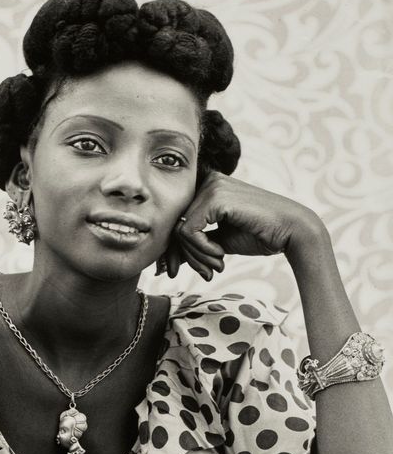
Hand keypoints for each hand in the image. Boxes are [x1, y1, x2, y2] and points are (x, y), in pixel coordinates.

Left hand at [162, 172, 322, 279]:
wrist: (290, 232)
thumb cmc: (258, 235)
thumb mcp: (218, 242)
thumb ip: (193, 245)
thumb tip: (163, 262)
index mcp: (208, 188)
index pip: (176, 220)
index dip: (173, 250)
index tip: (174, 272)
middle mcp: (208, 181)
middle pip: (174, 226)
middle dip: (186, 257)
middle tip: (207, 273)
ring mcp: (212, 186)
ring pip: (179, 231)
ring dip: (197, 257)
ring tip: (217, 265)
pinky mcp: (215, 198)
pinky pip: (189, 232)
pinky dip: (202, 250)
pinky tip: (220, 255)